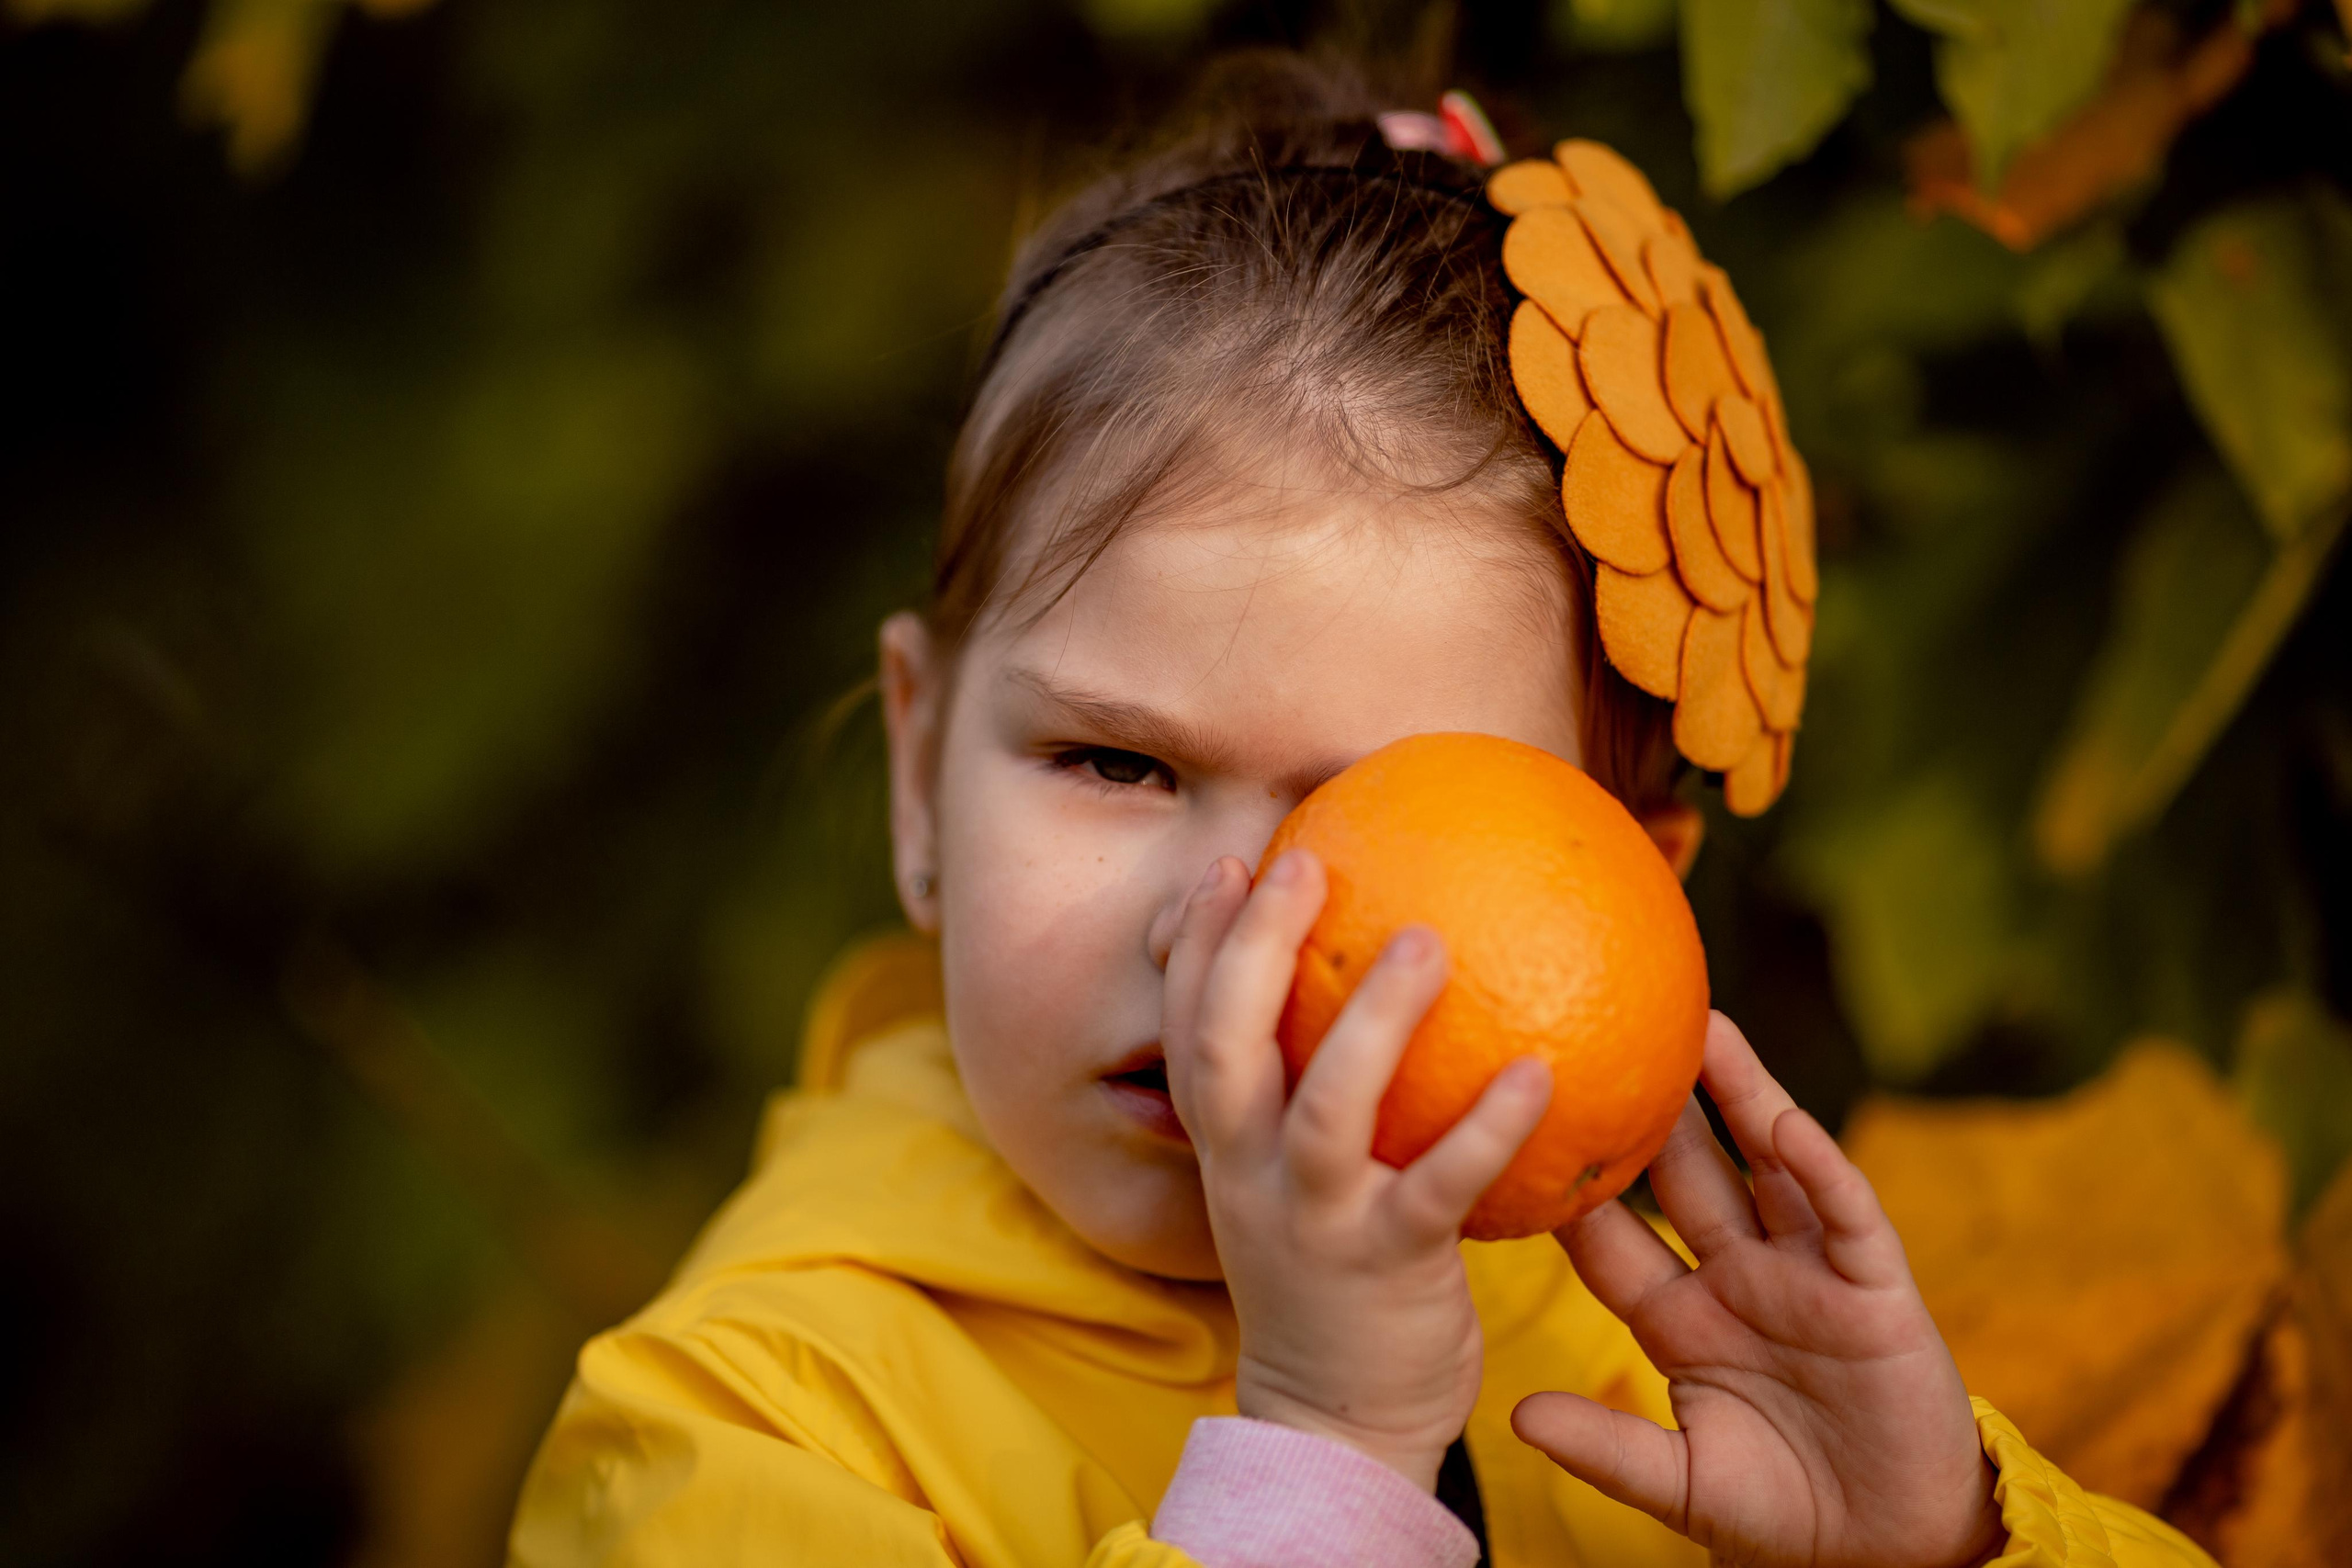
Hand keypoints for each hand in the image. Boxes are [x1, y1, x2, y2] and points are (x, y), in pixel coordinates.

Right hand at [1161, 849, 1553, 1489]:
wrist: (1335, 1425)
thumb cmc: (1330, 1278)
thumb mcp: (1292, 1183)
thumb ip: (1312, 1096)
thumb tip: (1373, 988)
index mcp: (1226, 1148)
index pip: (1186, 1028)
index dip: (1193, 944)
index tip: (1228, 866)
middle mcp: (1251, 1174)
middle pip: (1224, 1044)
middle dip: (1250, 948)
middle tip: (1303, 862)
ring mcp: (1314, 1222)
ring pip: (1326, 1107)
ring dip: (1373, 1021)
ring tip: (1428, 941)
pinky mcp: (1389, 1266)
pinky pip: (1441, 1187)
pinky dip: (1488, 1129)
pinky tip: (1539, 1072)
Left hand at [1513, 1012, 2004, 1567]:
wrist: (1892, 1551)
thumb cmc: (1783, 1516)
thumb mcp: (1682, 1483)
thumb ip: (1606, 1448)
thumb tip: (1515, 1415)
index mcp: (1683, 1320)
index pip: (1614, 1239)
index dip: (1573, 1185)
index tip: (1519, 1123)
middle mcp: (1741, 1279)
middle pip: (1686, 1176)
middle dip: (1652, 1108)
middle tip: (1606, 1031)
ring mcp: (1808, 1276)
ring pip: (1767, 1167)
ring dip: (1741, 1097)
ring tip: (1704, 1025)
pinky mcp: (1875, 1290)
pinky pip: (1845, 1216)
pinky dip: (1820, 1169)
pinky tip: (1789, 1122)